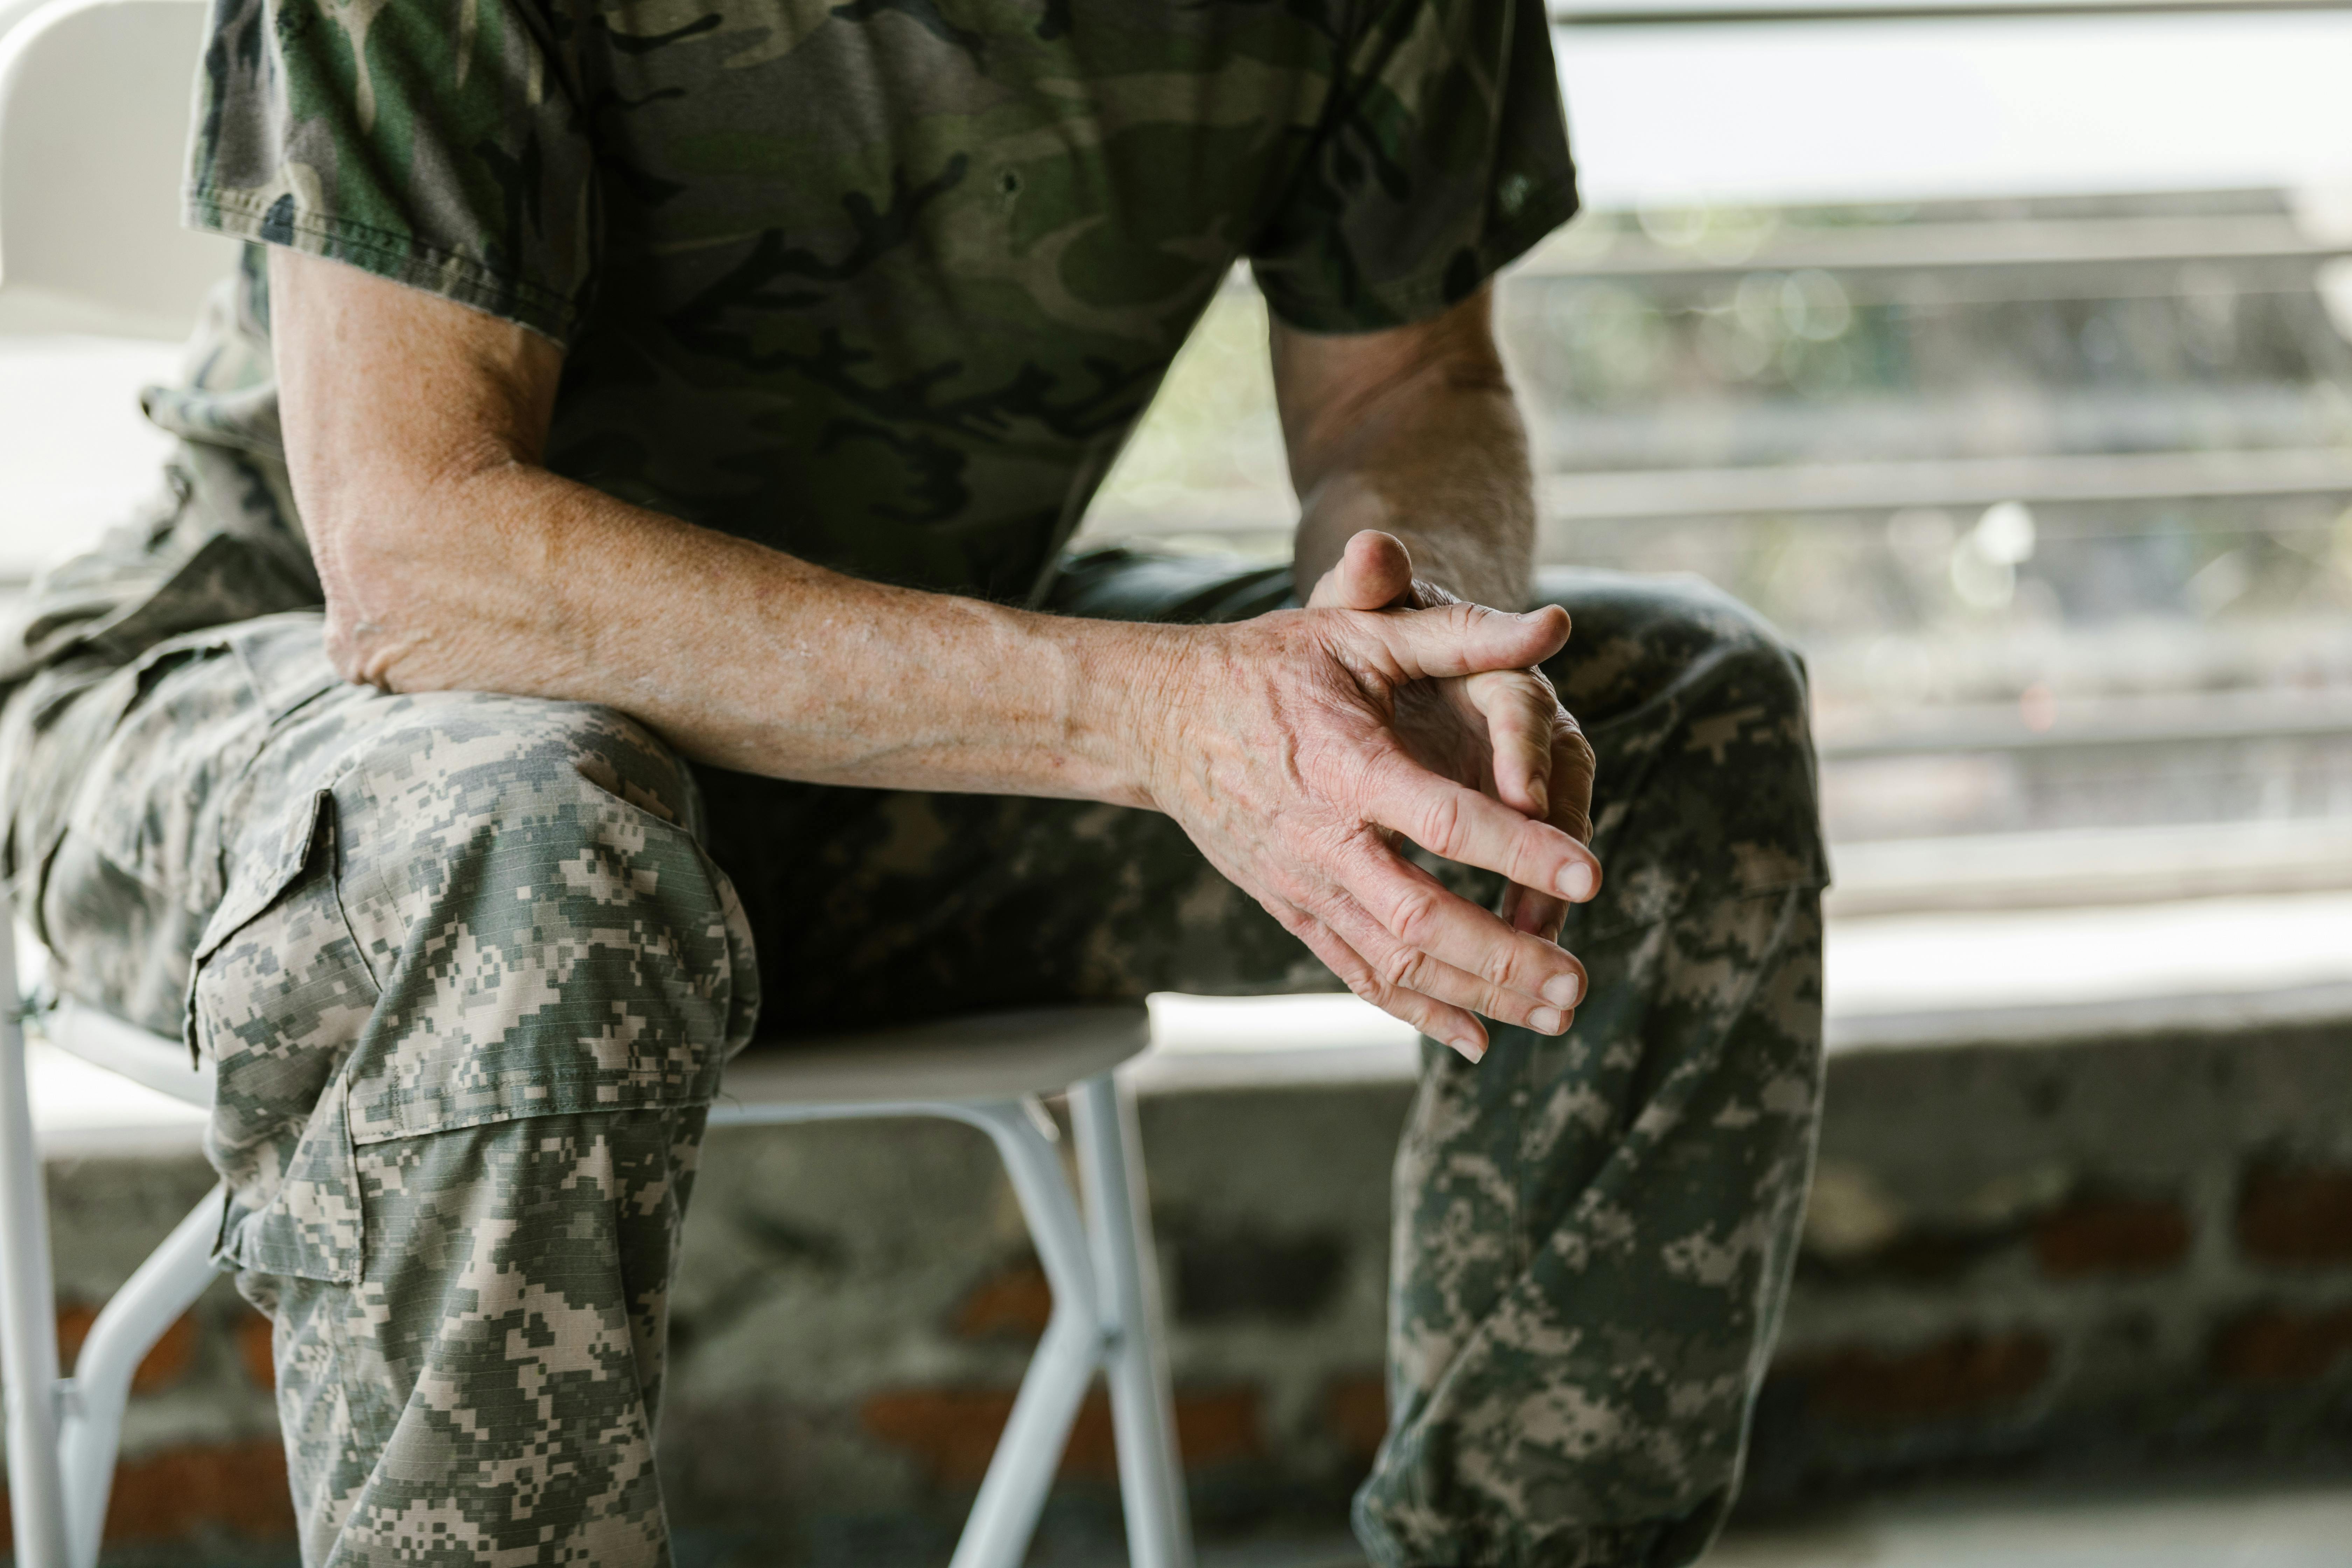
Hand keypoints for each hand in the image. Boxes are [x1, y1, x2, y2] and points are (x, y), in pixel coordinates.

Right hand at [1128, 560, 1600, 1060]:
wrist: (1160, 719)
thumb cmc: (1269, 665)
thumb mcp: (1357, 633)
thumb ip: (1457, 633)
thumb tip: (1555, 625)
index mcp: (1347, 765)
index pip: (1442, 819)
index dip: (1517, 849)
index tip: (1590, 876)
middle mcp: (1322, 839)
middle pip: (1419, 918)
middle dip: (1504, 957)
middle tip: (1579, 984)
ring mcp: (1303, 885)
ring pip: (1394, 962)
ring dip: (1478, 995)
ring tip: (1557, 1014)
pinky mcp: (1291, 910)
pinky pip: (1357, 974)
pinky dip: (1418, 1013)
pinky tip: (1478, 1039)